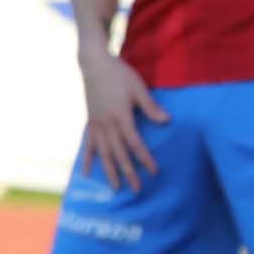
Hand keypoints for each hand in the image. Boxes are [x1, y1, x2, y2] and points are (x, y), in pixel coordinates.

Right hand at [76, 46, 167, 193]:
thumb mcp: (138, 87)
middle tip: (136, 190)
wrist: (93, 64)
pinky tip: (87, 173)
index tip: (153, 172)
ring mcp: (96, 124)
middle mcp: (107, 124)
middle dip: (128, 172)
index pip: (135, 143)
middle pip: (119, 153)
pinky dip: (88, 159)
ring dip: (109, 171)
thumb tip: (167, 121)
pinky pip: (89, 145)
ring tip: (115, 188)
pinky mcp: (90, 122)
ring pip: (103, 153)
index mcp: (121, 116)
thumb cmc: (119, 74)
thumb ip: (150, 106)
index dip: (144, 158)